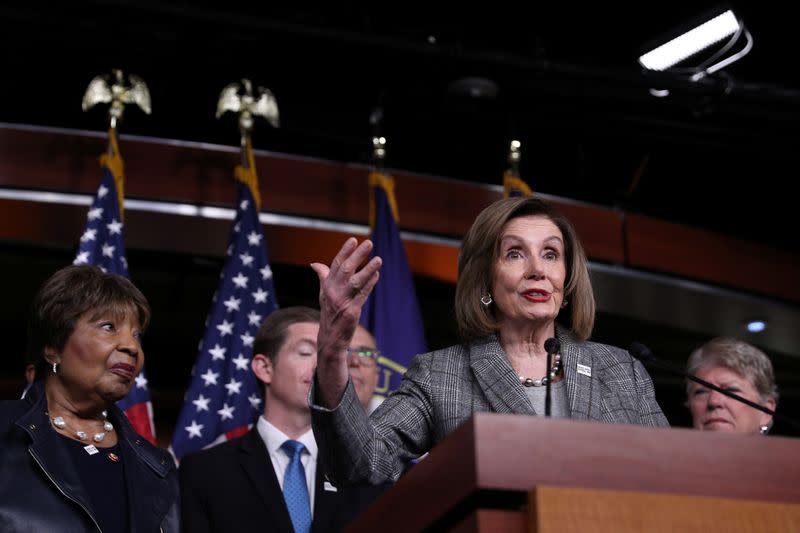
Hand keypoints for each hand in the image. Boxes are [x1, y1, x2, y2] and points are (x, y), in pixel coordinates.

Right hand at [311, 237, 381, 406]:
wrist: (330, 338)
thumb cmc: (329, 312)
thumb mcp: (323, 293)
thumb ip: (322, 277)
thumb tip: (314, 263)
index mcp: (326, 286)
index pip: (335, 264)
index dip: (345, 251)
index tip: (353, 239)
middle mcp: (332, 292)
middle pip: (345, 270)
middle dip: (357, 256)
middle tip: (368, 243)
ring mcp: (342, 302)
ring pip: (355, 282)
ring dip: (368, 270)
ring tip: (378, 259)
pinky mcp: (351, 312)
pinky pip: (362, 296)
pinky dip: (370, 285)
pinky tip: (377, 275)